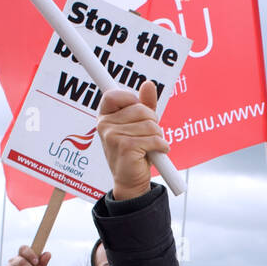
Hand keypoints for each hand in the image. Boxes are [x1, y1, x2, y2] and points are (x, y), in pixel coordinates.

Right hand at [98, 81, 168, 200]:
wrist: (131, 181)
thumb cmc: (135, 152)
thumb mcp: (139, 125)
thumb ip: (144, 105)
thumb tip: (148, 84)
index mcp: (105, 117)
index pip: (113, 95)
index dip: (130, 99)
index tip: (139, 110)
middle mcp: (105, 125)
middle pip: (139, 109)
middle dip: (153, 121)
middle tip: (151, 134)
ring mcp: (113, 136)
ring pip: (149, 124)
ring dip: (158, 135)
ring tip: (153, 145)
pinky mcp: (125, 147)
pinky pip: (153, 139)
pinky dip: (162, 145)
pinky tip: (159, 151)